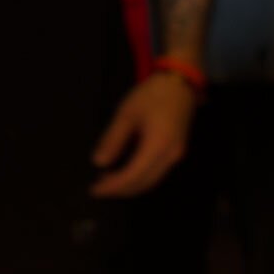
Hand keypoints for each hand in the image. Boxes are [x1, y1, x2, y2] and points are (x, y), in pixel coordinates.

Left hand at [90, 72, 196, 197]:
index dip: (111, 186)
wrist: (179, 82)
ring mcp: (177, 155)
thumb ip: (112, 140)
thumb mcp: (126, 114)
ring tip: (107, 181)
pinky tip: (123, 172)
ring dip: (129, 186)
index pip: (131, 176)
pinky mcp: (177, 152)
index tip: (94, 190)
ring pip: (151, 182)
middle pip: (143, 184)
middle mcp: (171, 155)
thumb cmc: (151, 95)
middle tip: (97, 188)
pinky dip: (138, 178)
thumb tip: (99, 163)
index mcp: (158, 145)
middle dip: (119, 190)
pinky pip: (156, 173)